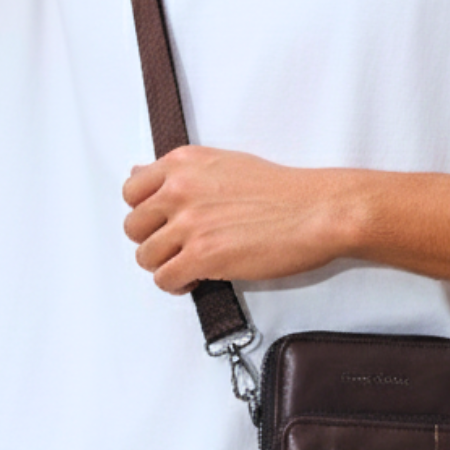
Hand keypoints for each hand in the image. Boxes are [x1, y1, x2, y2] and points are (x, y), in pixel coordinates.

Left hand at [122, 146, 348, 293]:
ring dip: (165, 266)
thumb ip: (181, 172)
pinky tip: (198, 279)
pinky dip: (177, 285)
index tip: (162, 223)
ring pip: (145, 257)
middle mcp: (180, 190)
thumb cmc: (283, 191)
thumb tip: (141, 173)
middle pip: (133, 226)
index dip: (145, 213)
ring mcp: (190, 224)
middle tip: (178, 248)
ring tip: (190, 266)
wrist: (317, 211)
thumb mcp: (224, 163)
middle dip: (153, 241)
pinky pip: (164, 279)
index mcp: (184, 163)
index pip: (132, 190)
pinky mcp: (203, 256)